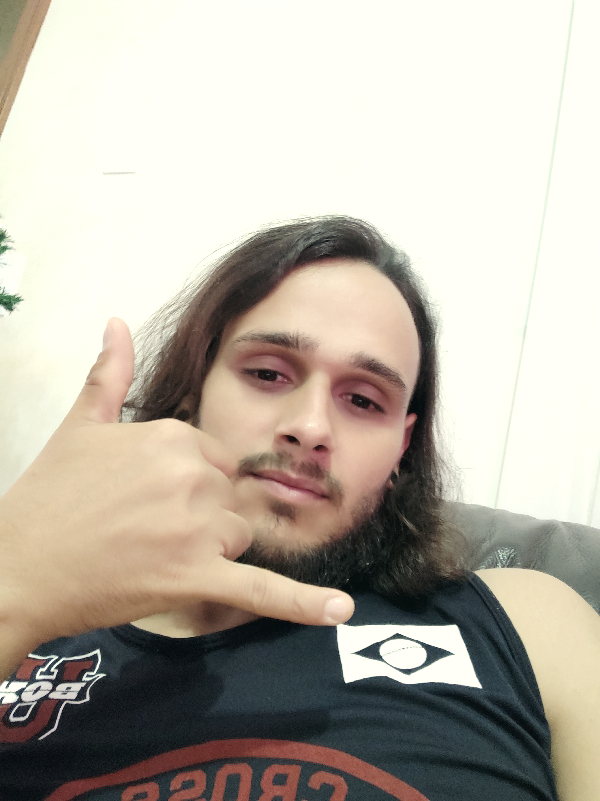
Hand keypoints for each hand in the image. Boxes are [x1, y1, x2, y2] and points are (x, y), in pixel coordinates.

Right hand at [0, 319, 353, 671]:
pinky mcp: (196, 577)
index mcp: (173, 435)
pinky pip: (261, 590)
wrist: (17, 568)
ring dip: (211, 551)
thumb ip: (108, 372)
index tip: (152, 499)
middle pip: (231, 498)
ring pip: (239, 536)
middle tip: (145, 530)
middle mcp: (193, 475)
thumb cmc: (47, 496)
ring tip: (152, 556)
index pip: (216, 459)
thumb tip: (116, 322)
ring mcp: (197, 528)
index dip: (190, 483)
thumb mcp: (79, 425)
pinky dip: (302, 604)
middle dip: (202, 516)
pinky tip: (340, 612)